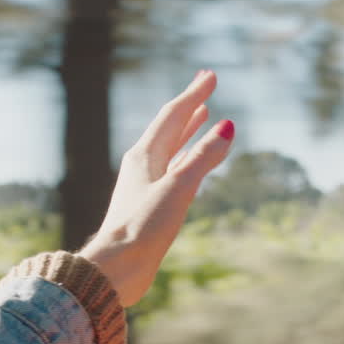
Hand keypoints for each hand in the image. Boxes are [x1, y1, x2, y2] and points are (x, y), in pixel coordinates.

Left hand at [79, 69, 233, 306]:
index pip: (173, 115)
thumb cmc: (143, 228)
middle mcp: (143, 165)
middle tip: (206, 85)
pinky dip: (187, 157)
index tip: (211, 76)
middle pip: (170, 127)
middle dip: (190, 105)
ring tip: (203, 116)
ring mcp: (146, 184)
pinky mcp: (151, 204)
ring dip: (188, 130)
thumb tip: (227, 128)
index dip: (194, 94)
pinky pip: (174, 170)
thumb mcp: (178, 189)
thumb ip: (203, 158)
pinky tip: (192, 159)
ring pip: (171, 148)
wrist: (116, 267)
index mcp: (144, 155)